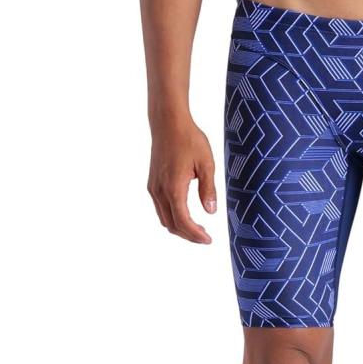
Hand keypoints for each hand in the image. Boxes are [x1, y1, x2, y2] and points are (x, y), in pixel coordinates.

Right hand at [147, 119, 217, 243]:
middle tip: (205, 237)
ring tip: (197, 228)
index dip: (195, 235)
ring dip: (179, 227)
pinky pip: (160, 208)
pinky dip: (171, 216)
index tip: (208, 240)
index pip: (183, 222)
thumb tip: (211, 212)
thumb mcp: (206, 163)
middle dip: (188, 235)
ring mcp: (153, 188)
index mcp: (174, 188)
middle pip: (172, 225)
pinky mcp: (152, 183)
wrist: (168, 124)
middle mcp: (160, 191)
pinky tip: (184, 213)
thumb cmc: (189, 140)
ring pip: (164, 218)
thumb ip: (208, 189)